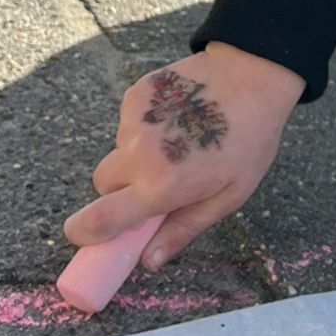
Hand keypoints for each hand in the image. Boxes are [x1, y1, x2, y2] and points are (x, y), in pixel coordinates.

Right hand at [64, 44, 303, 269]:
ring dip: (137, 154)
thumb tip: (148, 261)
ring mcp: (134, 121)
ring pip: (118, 151)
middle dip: (120, 189)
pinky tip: (178, 116)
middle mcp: (140, 154)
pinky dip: (146, 125)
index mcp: (161, 186)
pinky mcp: (134, 94)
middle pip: (103, 183)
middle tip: (156, 182)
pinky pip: (128, 122)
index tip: (82, 236)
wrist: (253, 75)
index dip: (83, 232)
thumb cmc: (249, 141)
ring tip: (181, 141)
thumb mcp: (228, 195)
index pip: (100, 219)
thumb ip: (184, 229)